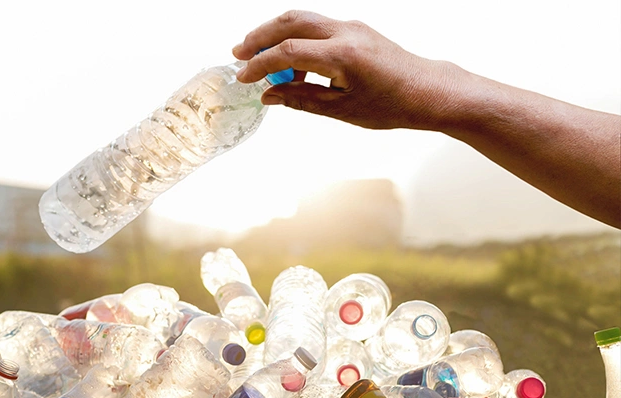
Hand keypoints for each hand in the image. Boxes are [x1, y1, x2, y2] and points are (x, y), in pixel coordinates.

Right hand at [233, 10, 461, 130]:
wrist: (428, 91)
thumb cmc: (393, 104)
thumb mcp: (342, 110)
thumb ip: (301, 99)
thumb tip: (270, 95)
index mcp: (344, 56)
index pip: (288, 52)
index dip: (260, 65)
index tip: (244, 78)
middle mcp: (347, 33)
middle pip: (290, 22)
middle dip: (259, 37)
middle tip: (239, 55)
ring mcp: (352, 26)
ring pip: (302, 19)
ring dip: (275, 34)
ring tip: (259, 59)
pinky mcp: (354, 29)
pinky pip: (316, 27)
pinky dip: (295, 39)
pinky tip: (290, 65)